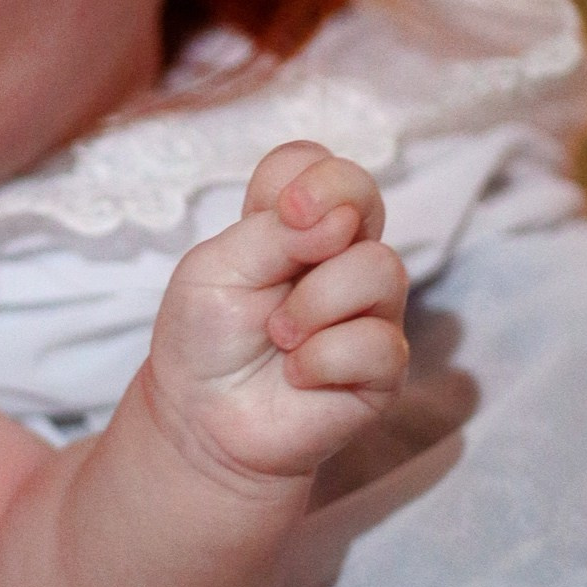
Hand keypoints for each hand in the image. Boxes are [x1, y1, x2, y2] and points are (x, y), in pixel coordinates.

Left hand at [148, 144, 410, 488]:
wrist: (201, 421)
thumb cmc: (205, 340)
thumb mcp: (214, 271)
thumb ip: (269, 233)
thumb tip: (336, 221)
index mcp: (293, 225)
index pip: (317, 165)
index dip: (308, 176)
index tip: (278, 211)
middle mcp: (340, 256)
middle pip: (365, 196)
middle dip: (330, 210)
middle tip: (289, 251)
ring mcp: (369, 308)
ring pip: (380, 269)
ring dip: (315, 304)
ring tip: (279, 336)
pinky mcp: (384, 365)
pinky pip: (378, 342)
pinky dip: (324, 359)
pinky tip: (297, 375)